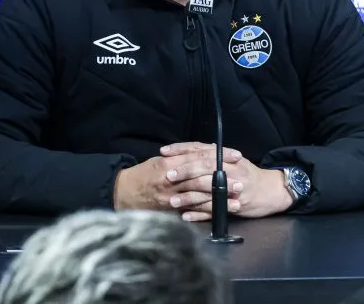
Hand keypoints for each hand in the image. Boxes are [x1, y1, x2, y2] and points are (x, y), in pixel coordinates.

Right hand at [113, 142, 243, 213]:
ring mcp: (170, 198)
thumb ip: (182, 155)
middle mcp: (171, 181)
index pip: (199, 157)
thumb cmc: (143, 175)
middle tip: (242, 182)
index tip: (236, 156)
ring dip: (219, 199)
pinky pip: (191, 212)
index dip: (219, 157)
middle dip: (224, 179)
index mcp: (170, 164)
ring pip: (199, 197)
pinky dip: (207, 212)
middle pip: (202, 178)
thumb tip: (205, 151)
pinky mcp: (169, 211)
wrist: (121, 194)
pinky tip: (220, 213)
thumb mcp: (160, 160)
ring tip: (236, 199)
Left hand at [160, 143, 293, 221]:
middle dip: (184, 171)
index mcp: (227, 157)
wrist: (272, 191)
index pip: (201, 149)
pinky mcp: (235, 205)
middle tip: (167, 176)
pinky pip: (214, 210)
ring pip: (207, 190)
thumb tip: (192, 151)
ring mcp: (233, 188)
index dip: (182, 150)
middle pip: (204, 167)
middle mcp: (230, 169)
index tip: (164, 152)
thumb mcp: (234, 161)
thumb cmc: (248, 175)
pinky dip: (199, 214)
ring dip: (188, 196)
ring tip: (171, 201)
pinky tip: (186, 216)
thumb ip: (214, 156)